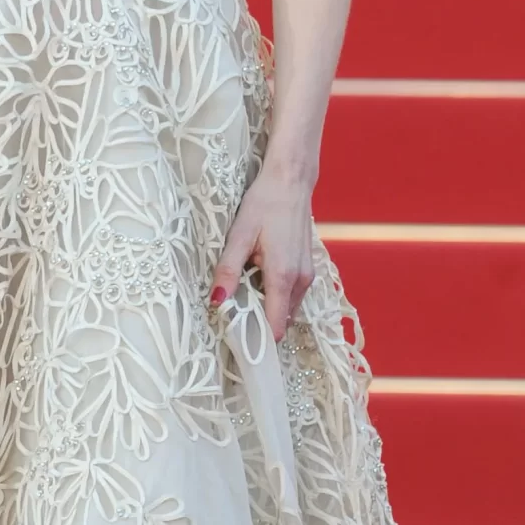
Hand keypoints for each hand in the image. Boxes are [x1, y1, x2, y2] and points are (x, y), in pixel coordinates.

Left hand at [210, 166, 314, 341]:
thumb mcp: (239, 236)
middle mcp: (301, 281)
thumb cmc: (264, 205)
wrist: (291, 182)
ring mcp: (308, 275)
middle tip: (232, 315)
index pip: (275, 327)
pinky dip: (275, 296)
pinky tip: (257, 279)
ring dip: (267, 308)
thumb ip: (228, 270)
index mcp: (283, 276)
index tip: (237, 342)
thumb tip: (216, 302)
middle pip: (280, 320)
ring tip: (242, 295)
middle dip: (259, 324)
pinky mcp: (308, 268)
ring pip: (287, 308)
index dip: (257, 340)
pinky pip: (291, 295)